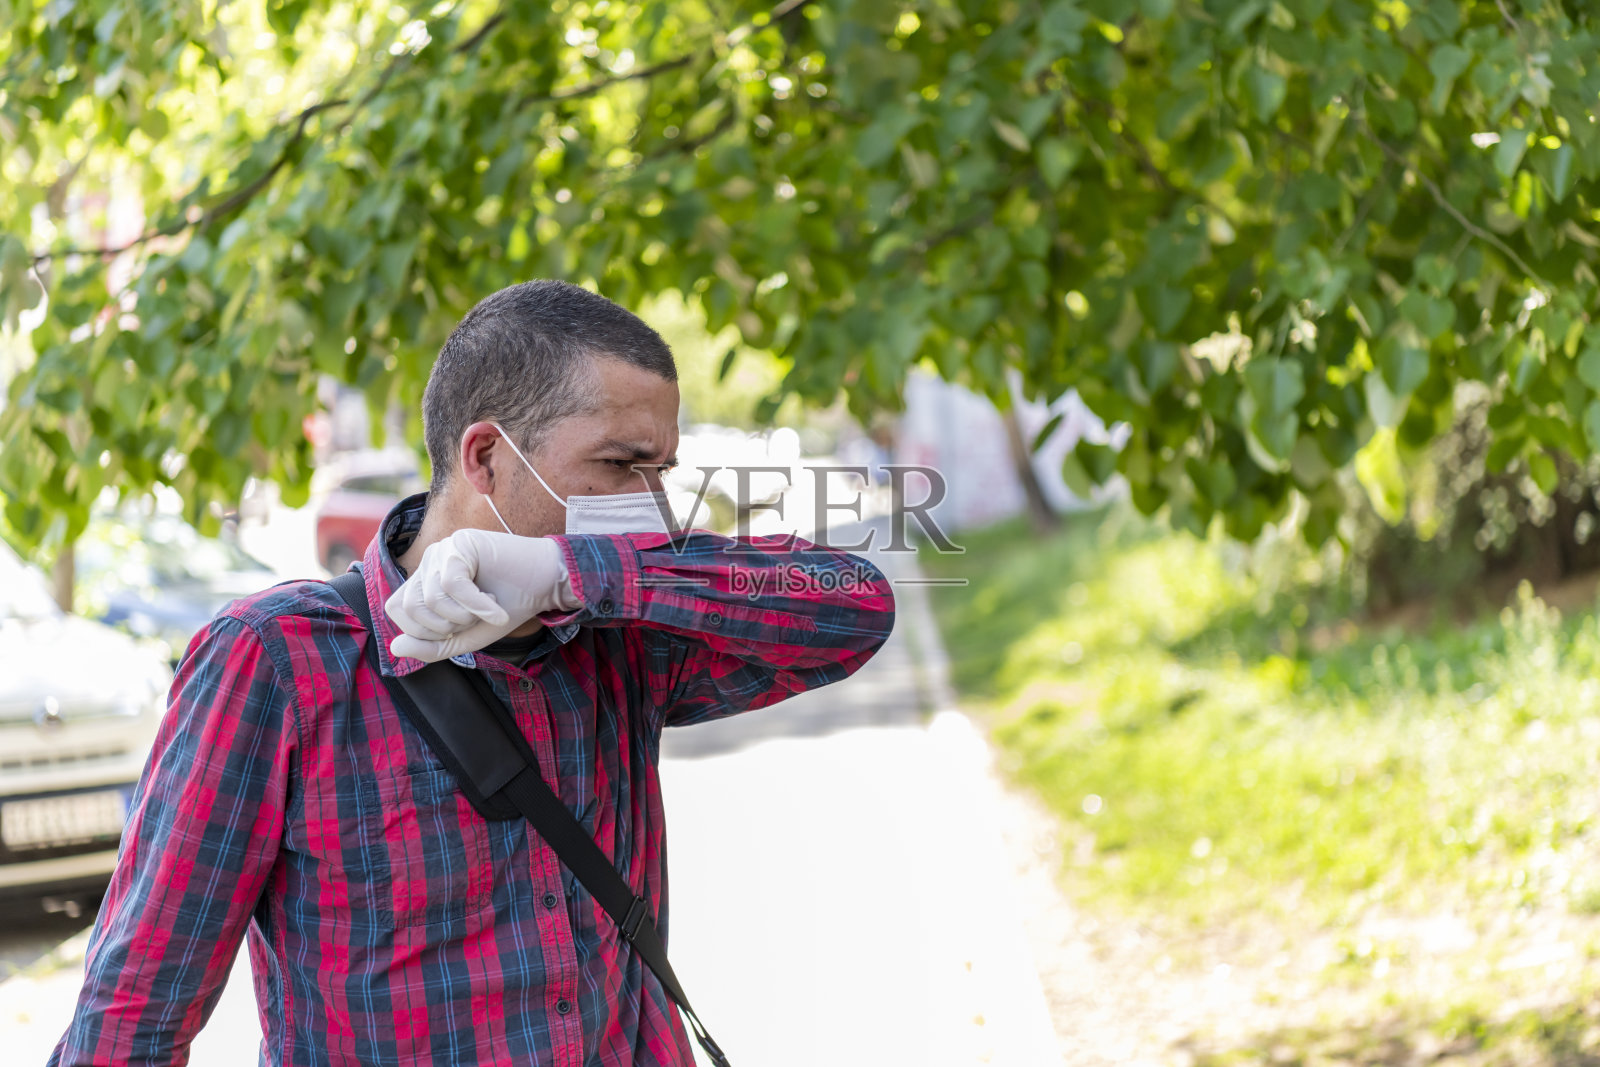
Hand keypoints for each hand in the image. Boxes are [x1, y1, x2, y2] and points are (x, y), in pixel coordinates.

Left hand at [385, 529, 576, 662]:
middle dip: (444, 626)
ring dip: (465, 615)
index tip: (456, 629)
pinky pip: (453, 583)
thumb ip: (431, 648)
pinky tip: (495, 605)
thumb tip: (394, 648)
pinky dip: (476, 604)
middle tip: (473, 619)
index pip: (396, 609)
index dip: (421, 630)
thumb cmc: (506, 608)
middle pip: (410, 606)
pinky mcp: (462, 543)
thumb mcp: (465, 638)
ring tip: (488, 607)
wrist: (545, 585)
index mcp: (425, 581)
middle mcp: (429, 562)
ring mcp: (444, 549)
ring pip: (433, 597)